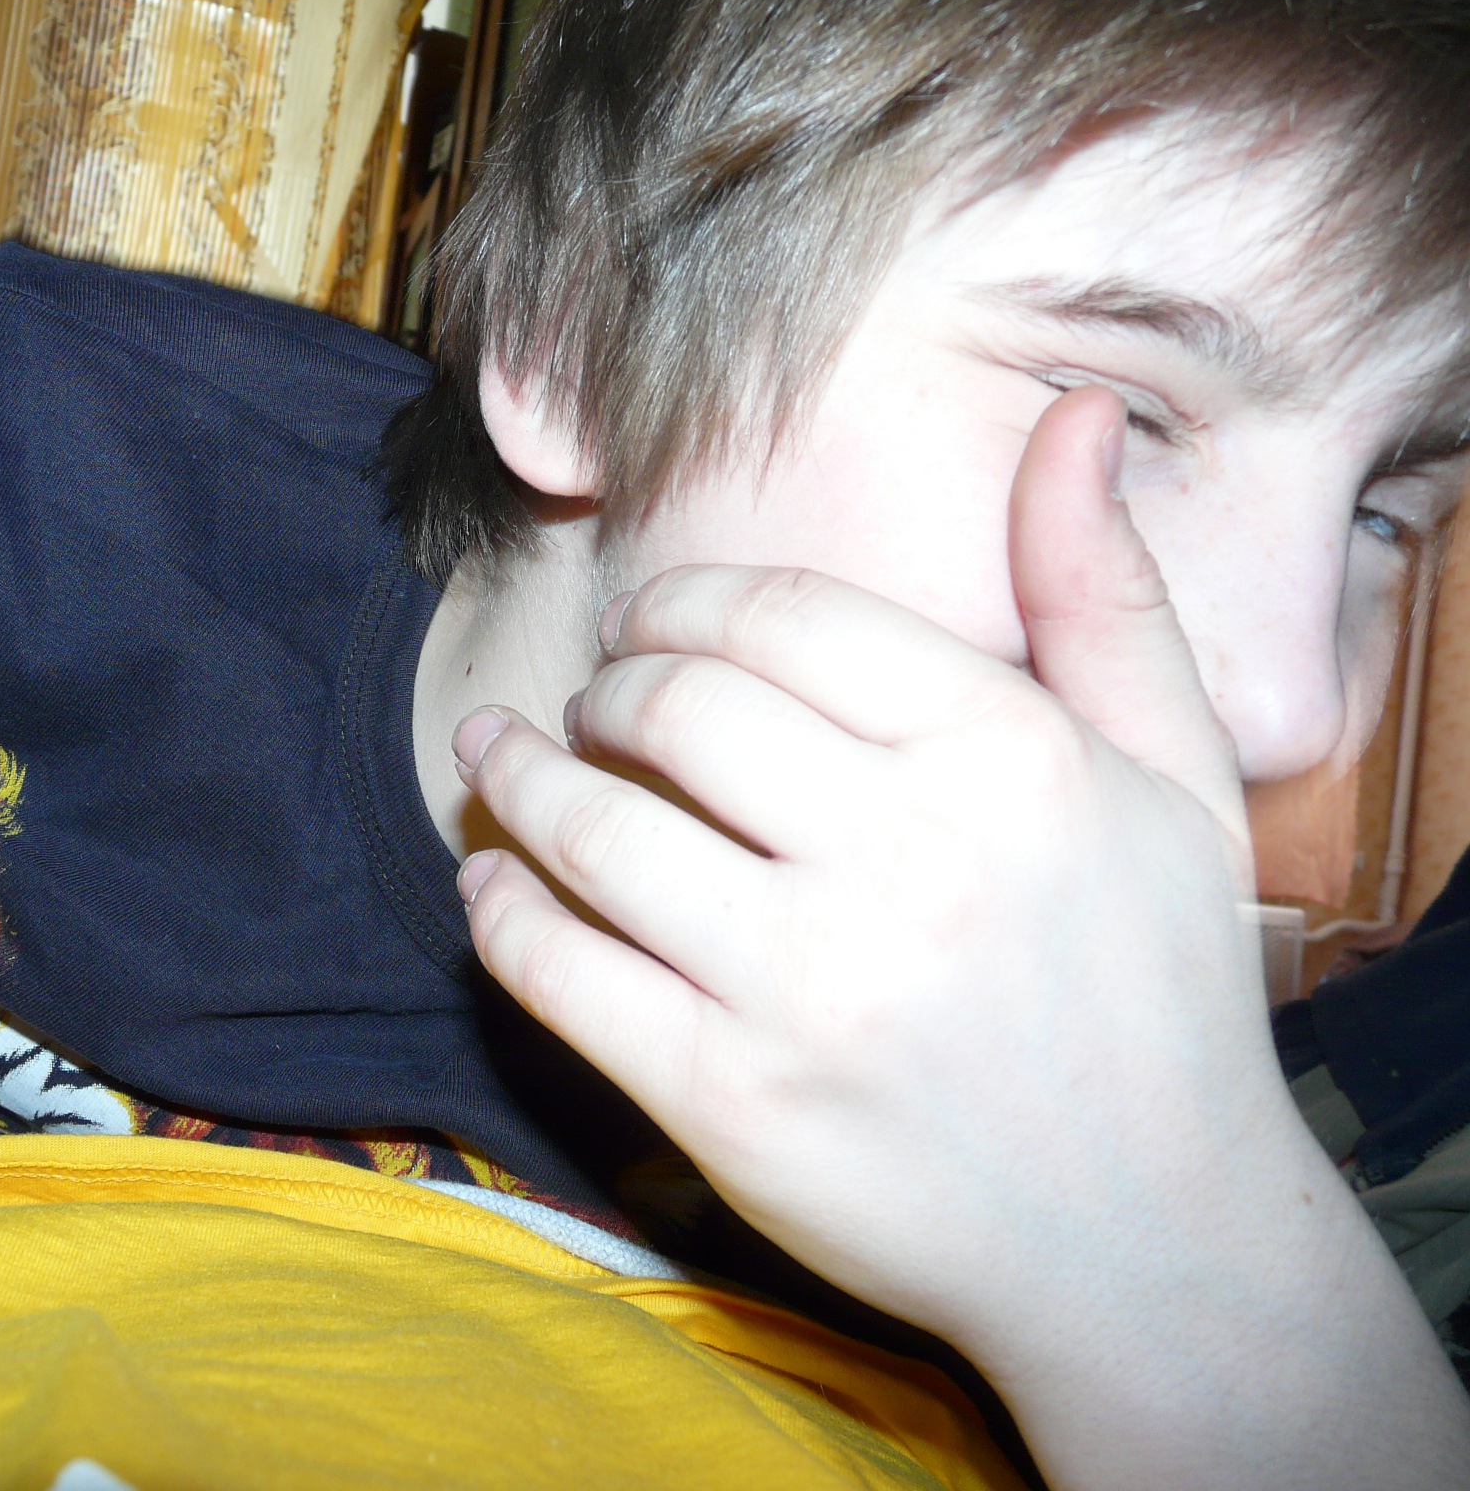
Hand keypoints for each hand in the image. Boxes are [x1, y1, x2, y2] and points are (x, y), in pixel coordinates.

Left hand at [452, 388, 1469, 1489]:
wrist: (1158, 1249)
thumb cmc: (1162, 996)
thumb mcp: (1179, 779)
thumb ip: (1104, 594)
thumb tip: (1071, 418)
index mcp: (1008, 758)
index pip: (780, 615)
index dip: (684, 605)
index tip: (652, 627)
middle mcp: (907, 861)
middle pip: (673, 707)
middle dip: (604, 688)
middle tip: (591, 704)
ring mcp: (808, 990)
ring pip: (595, 833)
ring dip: (518, 780)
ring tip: (496, 760)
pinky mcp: (730, 1103)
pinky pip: (560, 973)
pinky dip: (499, 916)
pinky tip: (488, 885)